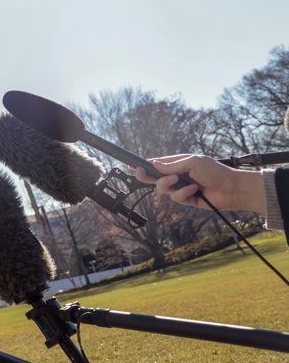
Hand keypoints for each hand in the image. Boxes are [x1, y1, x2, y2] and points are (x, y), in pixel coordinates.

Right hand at [133, 154, 265, 212]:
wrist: (232, 189)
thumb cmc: (215, 172)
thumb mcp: (192, 162)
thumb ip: (172, 165)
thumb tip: (154, 164)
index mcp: (178, 163)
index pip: (157, 163)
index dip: (144, 164)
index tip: (131, 164)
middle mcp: (177, 175)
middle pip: (154, 177)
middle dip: (146, 175)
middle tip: (140, 173)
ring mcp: (180, 187)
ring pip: (162, 188)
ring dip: (168, 184)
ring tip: (180, 180)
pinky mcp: (185, 199)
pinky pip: (175, 197)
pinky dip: (183, 193)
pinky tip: (195, 190)